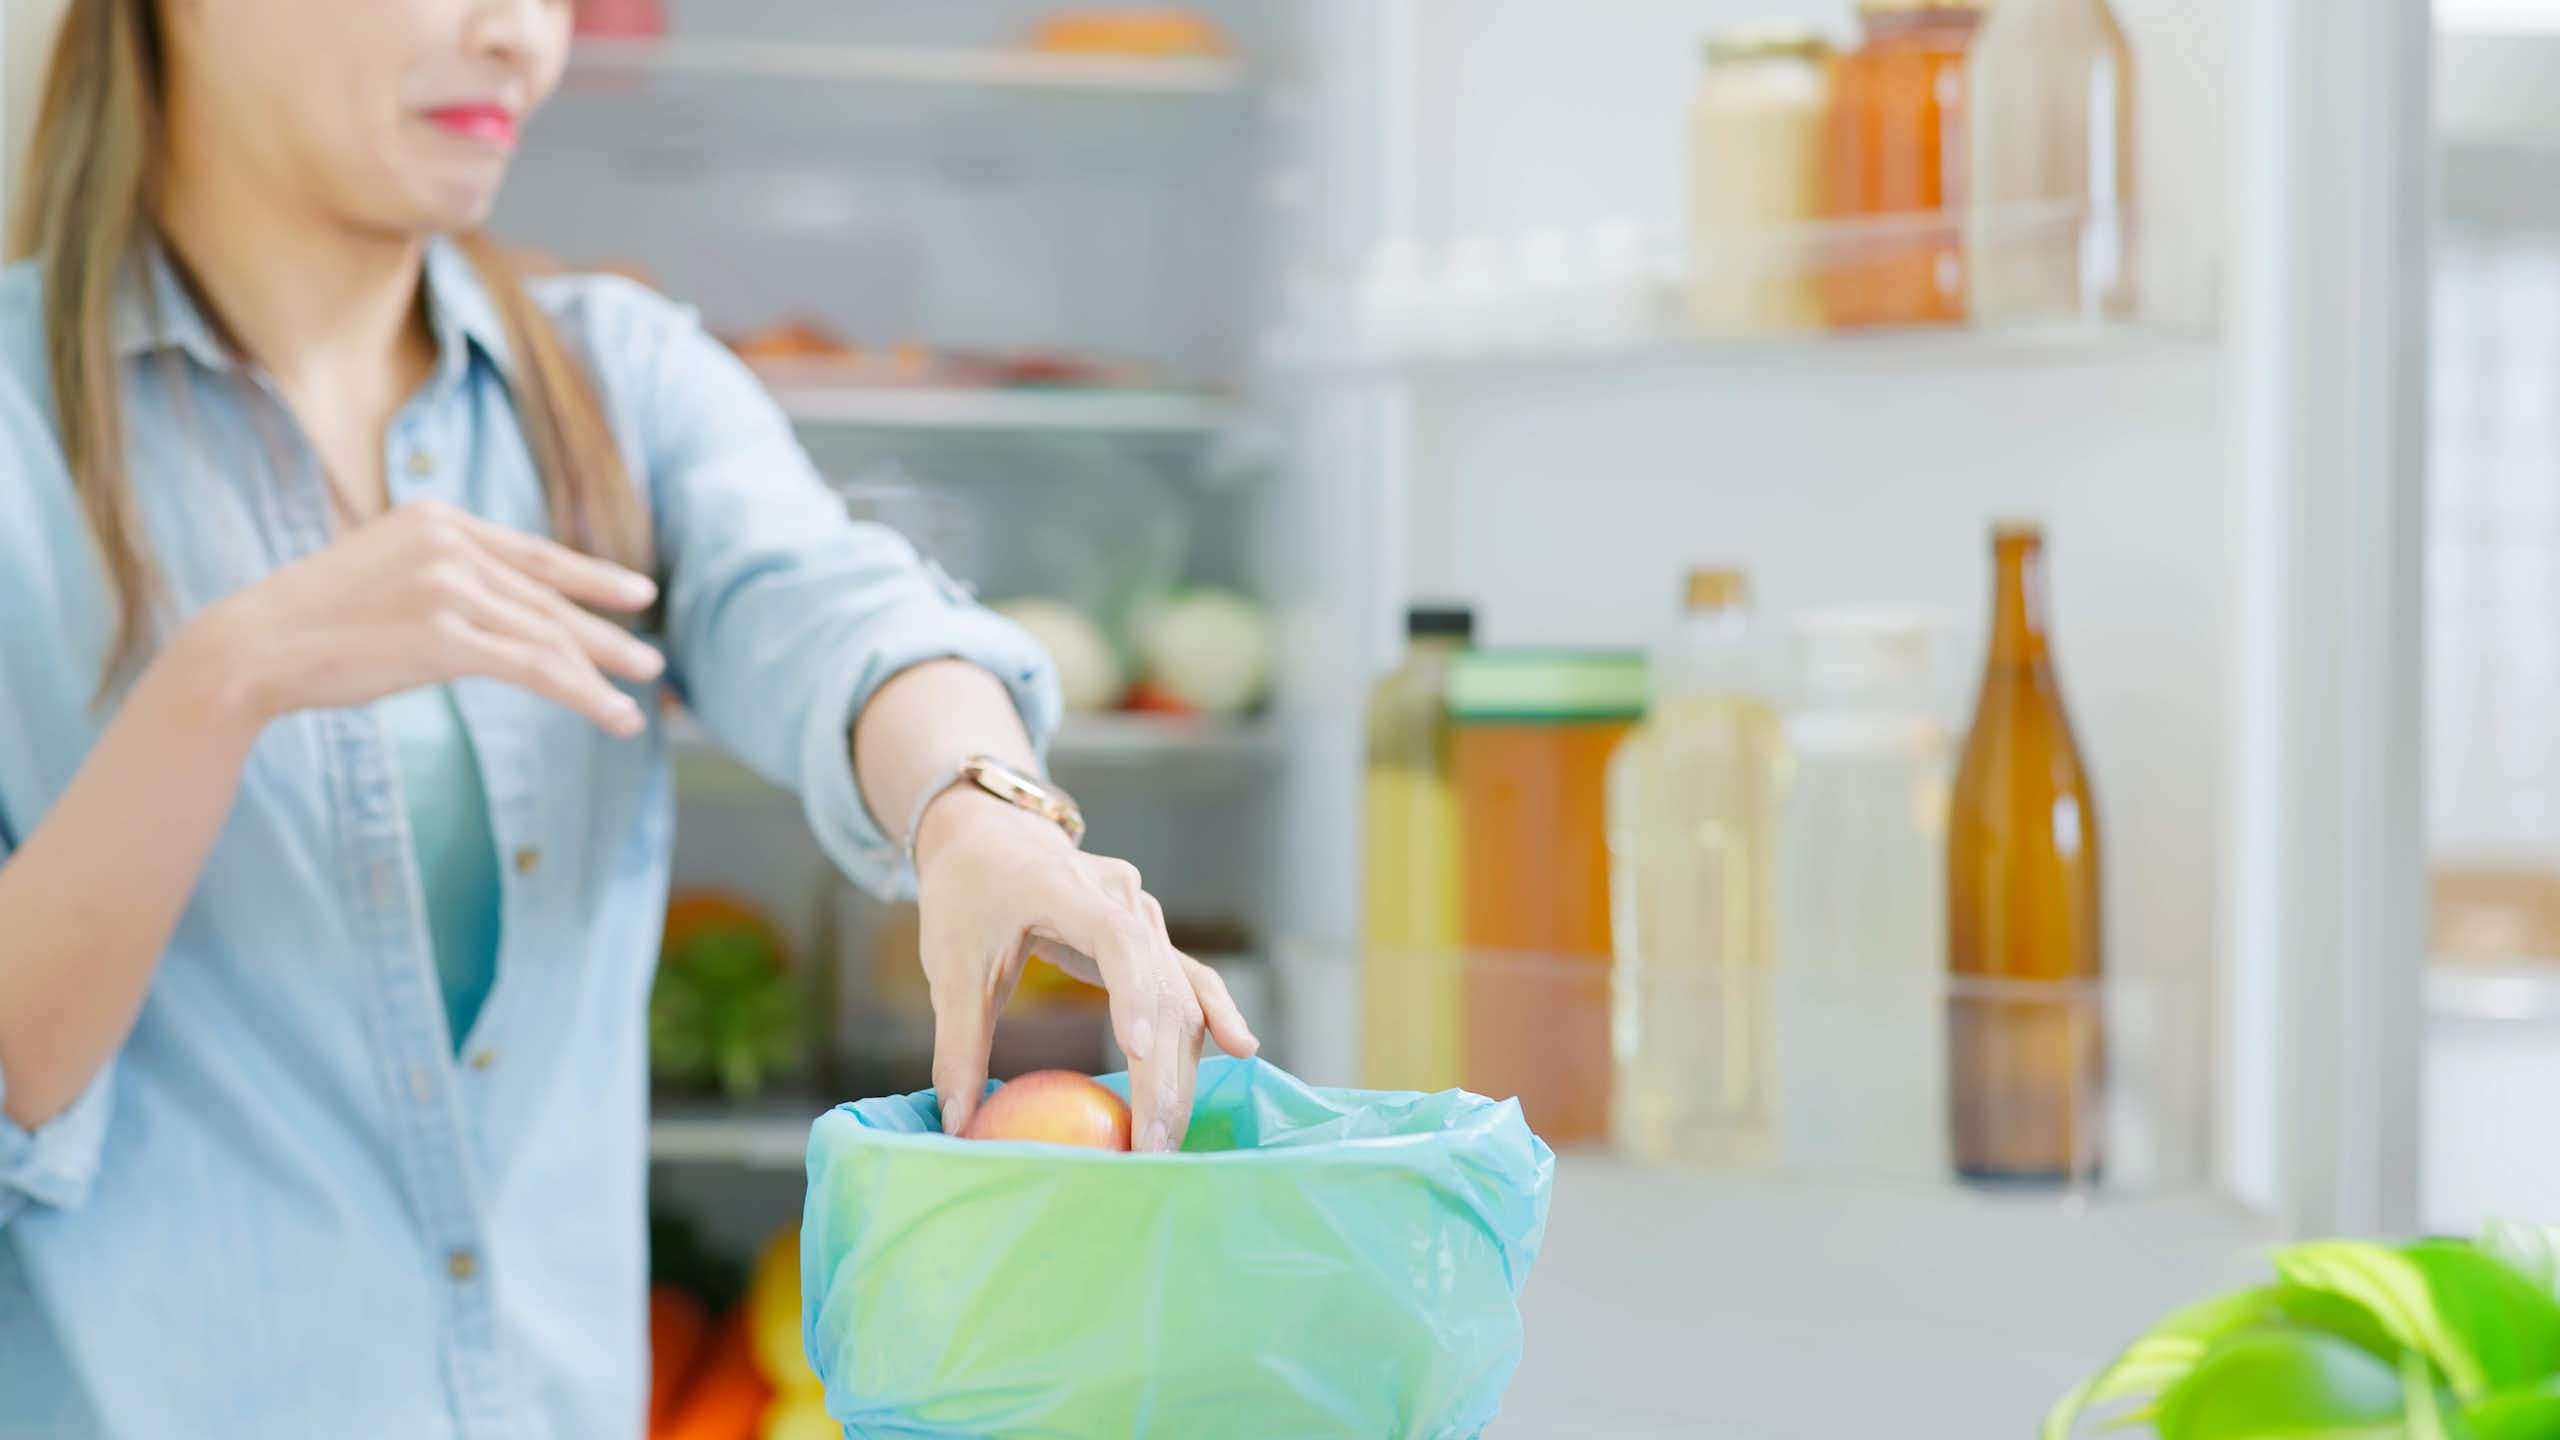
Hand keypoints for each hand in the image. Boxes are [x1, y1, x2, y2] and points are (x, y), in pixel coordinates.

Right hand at [185, 500, 664, 734]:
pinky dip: (584, 694)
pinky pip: (537, 668)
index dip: (591, 576)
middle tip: (651, 659)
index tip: (636, 593)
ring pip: (550, 634)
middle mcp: (450, 543)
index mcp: (438, 518)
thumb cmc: (312, 621)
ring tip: (638, 698)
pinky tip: (613, 716)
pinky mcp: (446, 638)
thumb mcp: (383, 570)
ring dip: (603, 671)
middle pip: (551, 595)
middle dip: (608, 630)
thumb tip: (491, 605)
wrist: (251, 646)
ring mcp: (450, 587)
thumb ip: (440, 573)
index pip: (534, 553)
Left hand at [915, 789, 1257, 1151]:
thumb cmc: (966, 895)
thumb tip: (956, 1121)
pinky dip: (1211, 1016)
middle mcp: (1120, 897)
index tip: (1136, 1052)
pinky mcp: (1150, 934)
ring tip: (1169, 1136)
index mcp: (1066, 890)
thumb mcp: (949, 967)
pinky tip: (1240, 1047)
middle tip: (1151, 1145)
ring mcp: (1143, 913)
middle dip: (1161, 1071)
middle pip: (1160, 983)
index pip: (1116, 939)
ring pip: (1179, 991)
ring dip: (1180, 1066)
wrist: (990, 834)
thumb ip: (957, 1043)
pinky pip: (1189, 977)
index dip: (1132, 994)